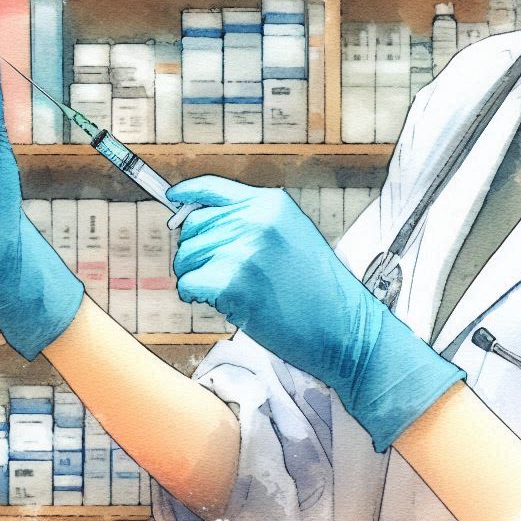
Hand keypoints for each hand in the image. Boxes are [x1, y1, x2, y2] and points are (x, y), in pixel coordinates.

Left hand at [168, 175, 465, 451]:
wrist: (348, 331)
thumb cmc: (322, 295)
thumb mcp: (293, 239)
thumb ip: (254, 225)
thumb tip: (206, 225)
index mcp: (272, 204)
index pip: (213, 189)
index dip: (187, 195)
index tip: (173, 198)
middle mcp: (257, 219)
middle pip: (193, 226)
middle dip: (194, 252)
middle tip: (212, 275)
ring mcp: (246, 248)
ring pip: (187, 256)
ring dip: (195, 277)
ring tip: (224, 292)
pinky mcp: (234, 281)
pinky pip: (190, 284)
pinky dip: (195, 296)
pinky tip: (219, 304)